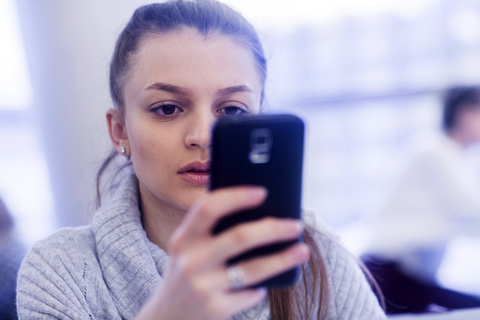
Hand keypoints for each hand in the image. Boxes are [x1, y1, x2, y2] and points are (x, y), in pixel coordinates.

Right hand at [136, 186, 309, 319]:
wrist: (166, 319)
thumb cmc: (187, 273)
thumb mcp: (187, 249)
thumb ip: (209, 229)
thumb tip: (257, 207)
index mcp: (183, 238)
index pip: (208, 208)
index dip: (236, 196)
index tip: (262, 192)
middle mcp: (190, 261)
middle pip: (239, 237)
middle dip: (272, 229)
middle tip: (296, 224)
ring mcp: (202, 287)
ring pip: (252, 268)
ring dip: (283, 258)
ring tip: (302, 250)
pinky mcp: (215, 309)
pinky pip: (250, 294)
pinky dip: (262, 288)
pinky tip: (266, 284)